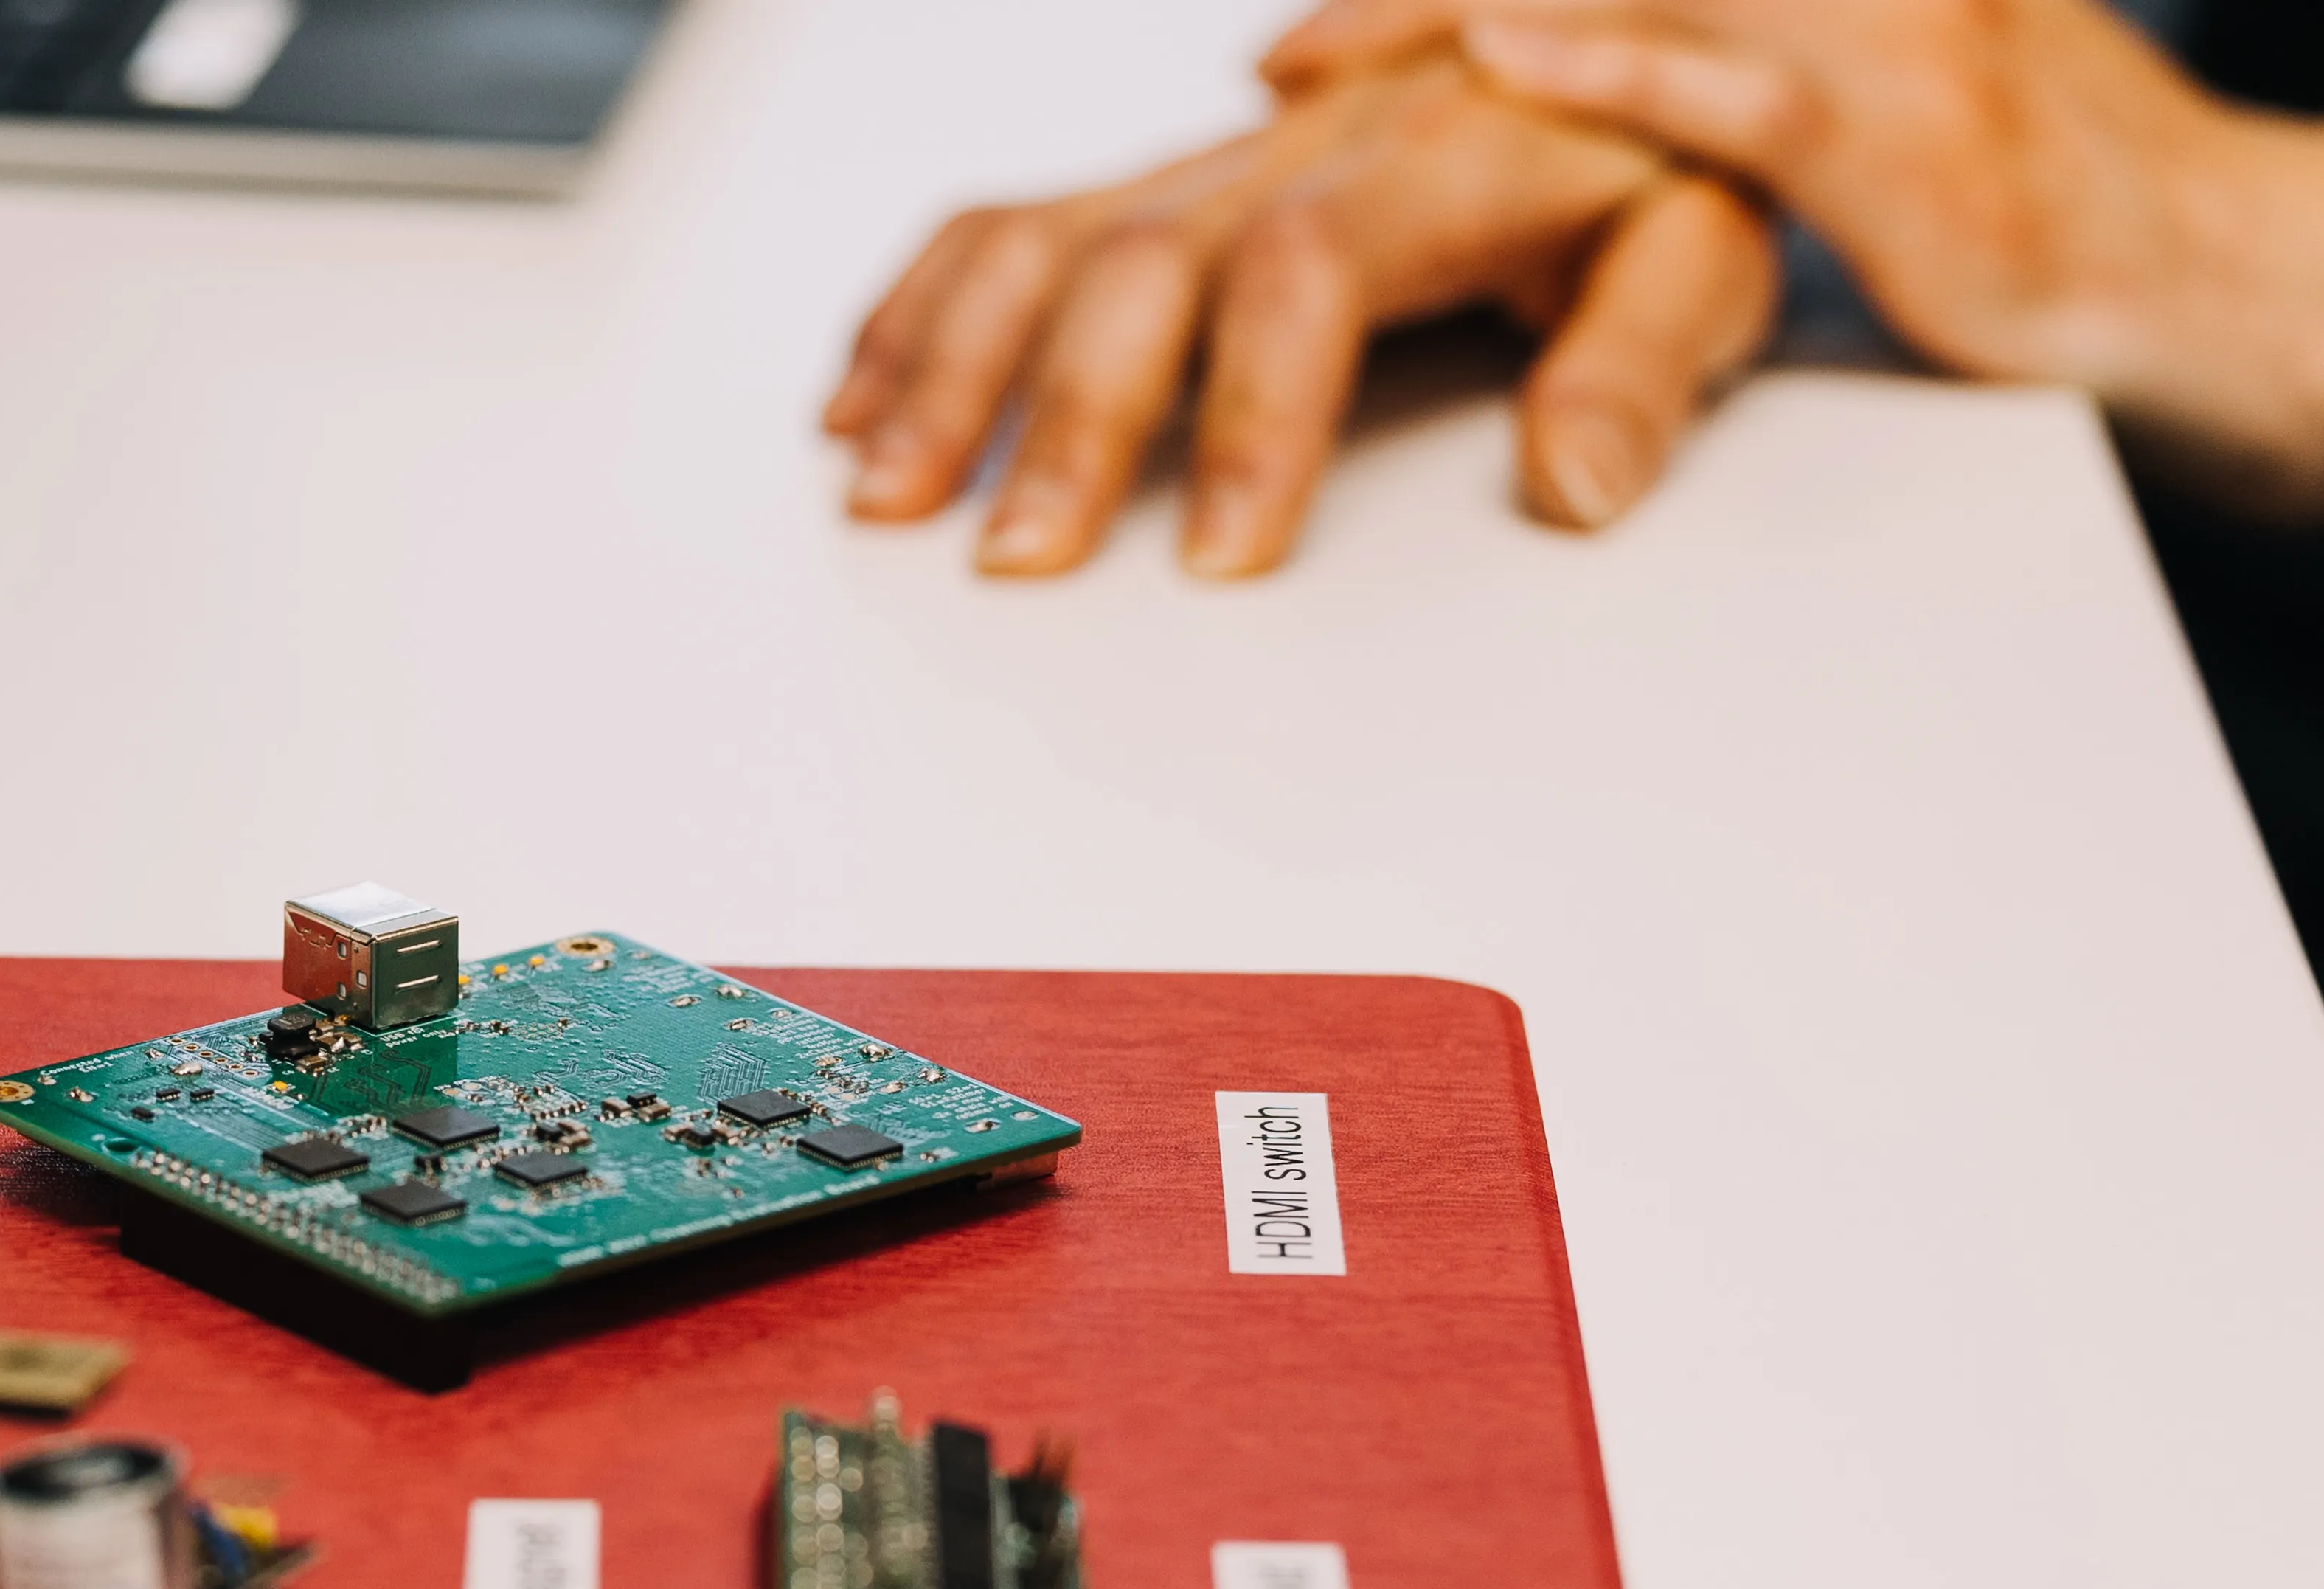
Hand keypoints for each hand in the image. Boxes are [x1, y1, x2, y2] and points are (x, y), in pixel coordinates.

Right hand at [824, 55, 1779, 576]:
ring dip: (951, 369)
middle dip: (1064, 415)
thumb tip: (1573, 486)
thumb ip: (1644, 356)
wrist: (1614, 41)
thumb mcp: (1704, 250)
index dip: (1253, 412)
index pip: (1307, 268)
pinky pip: (1007, 222)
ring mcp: (1207, 163)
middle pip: (1140, 258)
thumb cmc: (1659, 166)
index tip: (1223, 561)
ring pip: (1043, 238)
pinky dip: (919, 312)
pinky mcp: (1157, 184)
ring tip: (884, 497)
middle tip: (1015, 561)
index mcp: (1433, 157)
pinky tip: (859, 407)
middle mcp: (1293, 145)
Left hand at [1264, 0, 2323, 509]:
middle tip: (1282, 56)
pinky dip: (1609, 74)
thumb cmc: (1992, 175)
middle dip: (1415, 3)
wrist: (2180, 251)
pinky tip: (1504, 64)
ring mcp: (1868, 33)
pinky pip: (1728, 92)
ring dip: (1457, 23)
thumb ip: (1709, 55)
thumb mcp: (1834, 88)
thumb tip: (1540, 65)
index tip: (1308, 37)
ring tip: (1320, 62)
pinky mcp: (1893, 135)